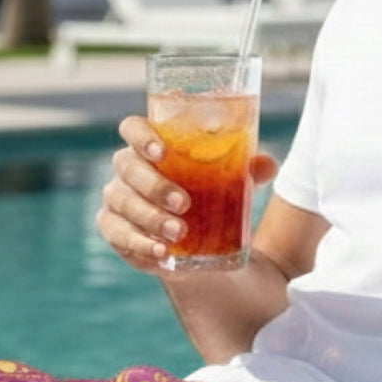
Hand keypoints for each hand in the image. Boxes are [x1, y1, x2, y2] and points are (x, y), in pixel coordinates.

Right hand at [97, 115, 276, 272]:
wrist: (198, 236)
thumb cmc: (209, 192)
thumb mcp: (233, 180)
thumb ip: (250, 169)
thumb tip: (266, 164)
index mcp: (150, 145)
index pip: (132, 128)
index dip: (141, 137)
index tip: (163, 152)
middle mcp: (128, 168)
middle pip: (127, 167)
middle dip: (154, 185)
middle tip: (184, 203)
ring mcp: (117, 199)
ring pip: (122, 202)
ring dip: (150, 218)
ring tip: (179, 233)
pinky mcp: (115, 230)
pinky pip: (118, 235)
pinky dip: (140, 245)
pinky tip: (161, 254)